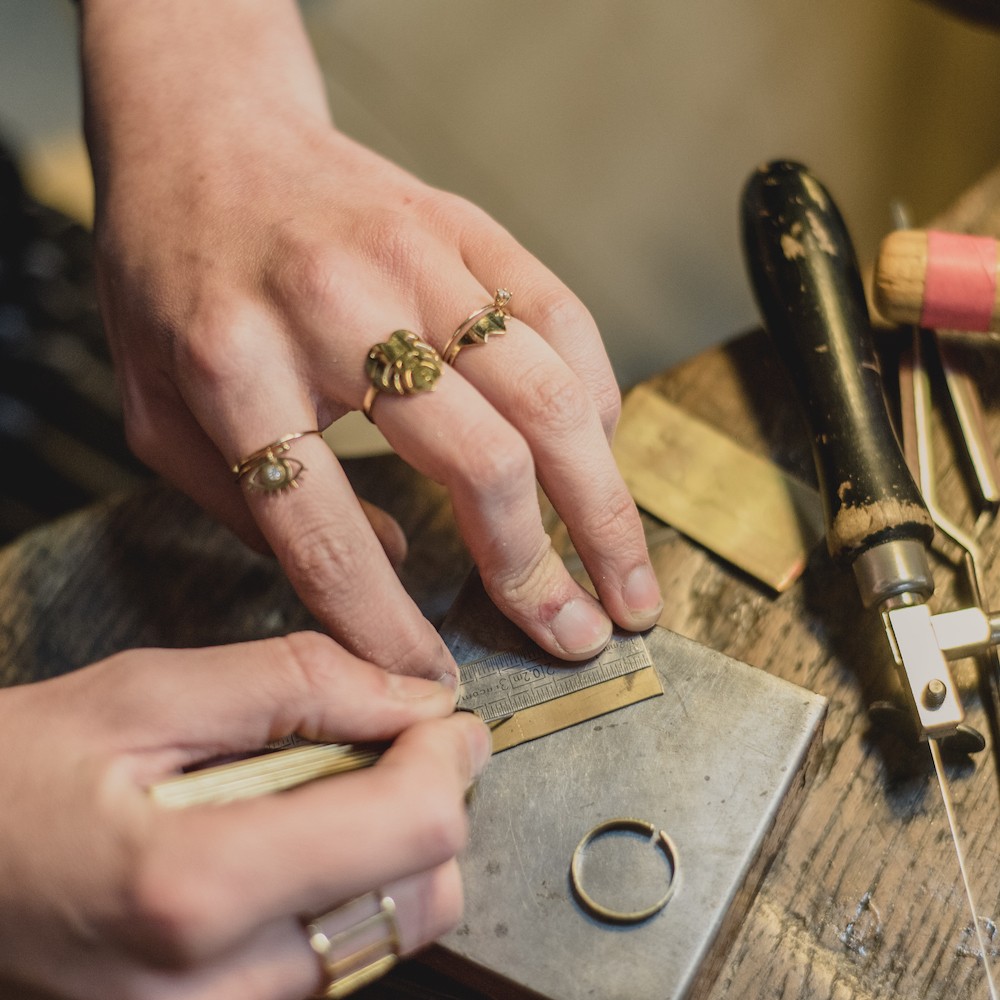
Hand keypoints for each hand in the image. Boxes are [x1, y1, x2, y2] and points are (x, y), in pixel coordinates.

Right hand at [0, 632, 489, 999]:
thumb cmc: (14, 776)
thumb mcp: (146, 692)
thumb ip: (296, 683)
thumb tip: (414, 697)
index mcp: (196, 889)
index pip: (411, 832)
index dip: (448, 761)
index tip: (445, 722)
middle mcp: (213, 992)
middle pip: (422, 902)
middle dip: (426, 813)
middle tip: (379, 752)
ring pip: (386, 939)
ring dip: (382, 857)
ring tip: (306, 799)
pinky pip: (332, 965)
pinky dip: (339, 897)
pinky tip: (280, 849)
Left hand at [79, 0, 662, 679]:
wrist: (207, 136)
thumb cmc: (172, 284)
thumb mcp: (154, 409)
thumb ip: (248, 507)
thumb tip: (387, 567)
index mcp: (234, 366)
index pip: (326, 532)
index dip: (385, 623)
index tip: (431, 678)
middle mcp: (340, 308)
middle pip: (477, 463)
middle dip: (535, 570)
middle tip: (576, 638)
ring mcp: (418, 257)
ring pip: (547, 397)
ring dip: (602, 506)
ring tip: (629, 582)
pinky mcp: (468, 227)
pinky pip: (564, 318)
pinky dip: (600, 400)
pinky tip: (601, 460)